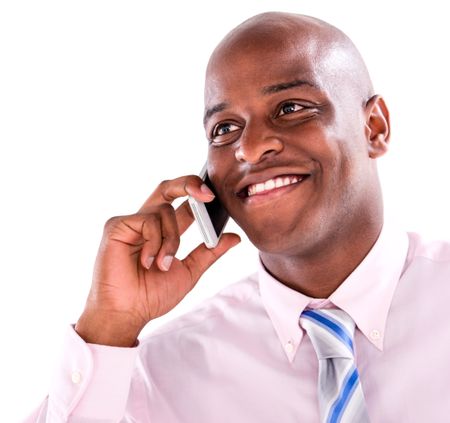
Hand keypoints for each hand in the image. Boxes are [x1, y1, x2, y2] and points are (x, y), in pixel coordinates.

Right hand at [75, 176, 239, 345]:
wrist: (128, 313)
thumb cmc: (152, 295)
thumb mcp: (189, 272)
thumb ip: (209, 253)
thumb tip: (234, 237)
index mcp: (163, 231)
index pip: (183, 204)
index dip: (199, 195)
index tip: (216, 198)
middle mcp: (147, 222)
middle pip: (168, 188)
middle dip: (188, 183)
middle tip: (207, 194)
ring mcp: (131, 223)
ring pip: (164, 210)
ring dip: (171, 240)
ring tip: (163, 265)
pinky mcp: (117, 226)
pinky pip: (147, 221)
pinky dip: (154, 242)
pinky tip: (146, 261)